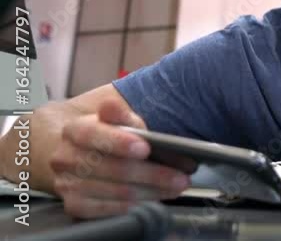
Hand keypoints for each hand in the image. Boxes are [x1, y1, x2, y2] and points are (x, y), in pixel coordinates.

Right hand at [50, 99, 192, 217]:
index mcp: (74, 130)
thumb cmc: (106, 134)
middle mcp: (65, 157)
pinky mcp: (73, 204)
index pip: (93, 134)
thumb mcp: (116, 118)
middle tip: (181, 177)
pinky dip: (131, 205)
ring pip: (113, 191)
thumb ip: (120, 114)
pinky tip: (152, 199)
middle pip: (112, 168)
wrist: (77, 154)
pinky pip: (104, 210)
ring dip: (150, 191)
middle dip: (152, 174)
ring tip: (176, 187)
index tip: (145, 148)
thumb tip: (111, 105)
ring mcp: (67, 183)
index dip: (119, 142)